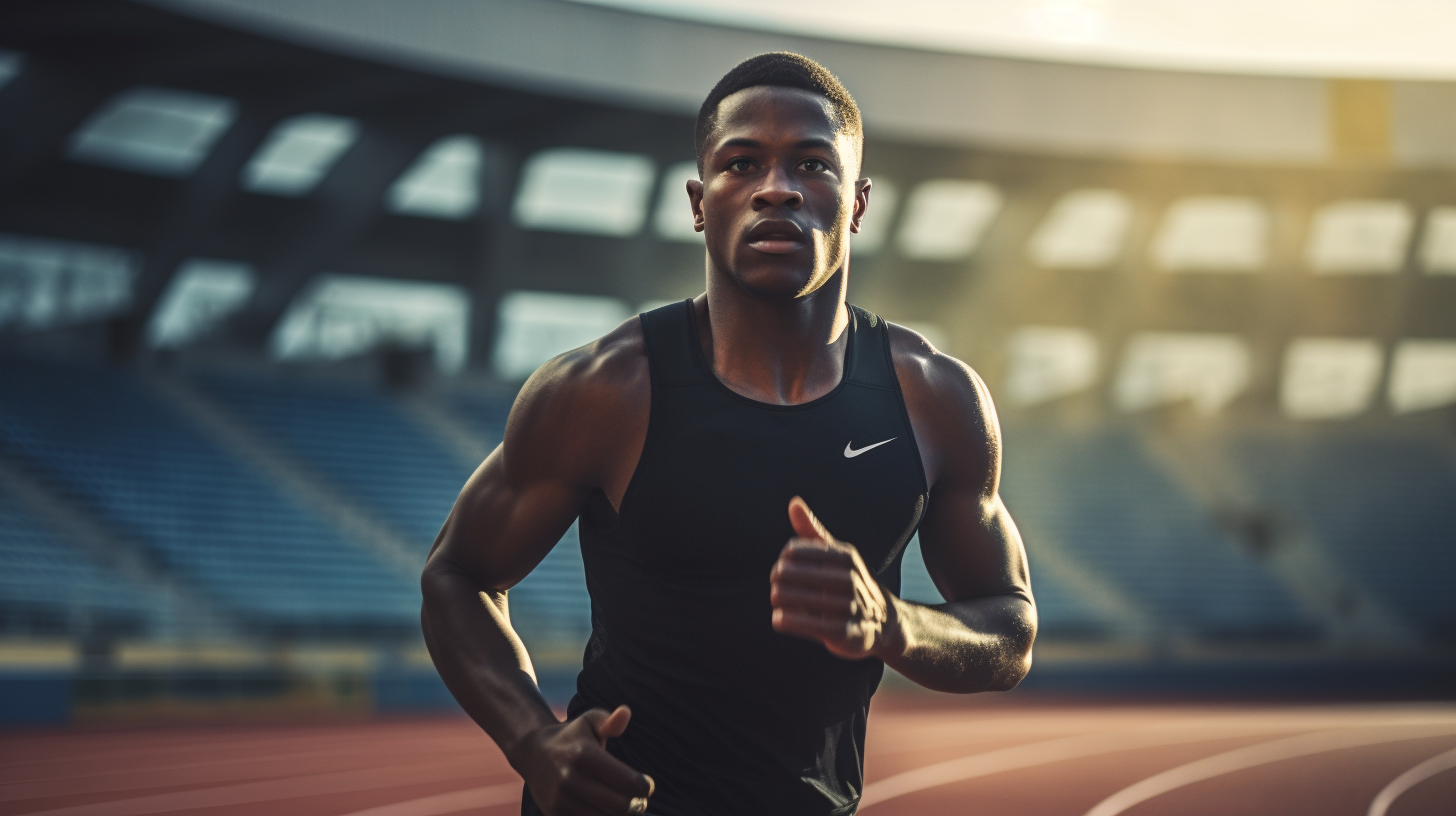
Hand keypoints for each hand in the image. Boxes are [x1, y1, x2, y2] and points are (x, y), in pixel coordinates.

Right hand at [513, 705, 655, 815]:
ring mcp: (559, 800)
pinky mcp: (553, 815)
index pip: (627, 782)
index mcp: (583, 755)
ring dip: (619, 815)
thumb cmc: (572, 736)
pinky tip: (605, 810)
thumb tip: (625, 713)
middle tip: (639, 800)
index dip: (644, 788)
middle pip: (620, 807)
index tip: (647, 785)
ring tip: (623, 805)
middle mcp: (569, 779)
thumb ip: (610, 721)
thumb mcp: (589, 721)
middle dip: (636, 805)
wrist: (532, 753)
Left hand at [770, 496, 900, 659]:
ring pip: (796, 598)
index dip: (783, 560)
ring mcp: (851, 607)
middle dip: (777, 580)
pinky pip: (808, 625)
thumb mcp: (835, 554)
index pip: (795, 550)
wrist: (882, 623)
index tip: (783, 567)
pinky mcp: (848, 633)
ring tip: (777, 601)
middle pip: (791, 573)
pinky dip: (788, 621)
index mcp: (846, 555)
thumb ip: (812, 530)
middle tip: (776, 586)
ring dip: (780, 599)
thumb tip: (794, 503)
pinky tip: (779, 619)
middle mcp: (851, 579)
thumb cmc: (848, 583)